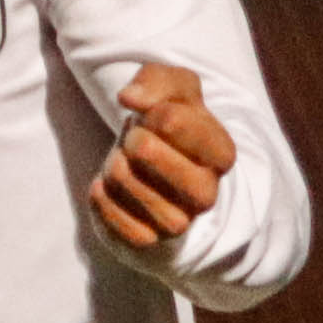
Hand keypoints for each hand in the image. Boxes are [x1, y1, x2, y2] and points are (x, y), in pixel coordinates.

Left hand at [89, 62, 236, 249]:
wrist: (159, 176)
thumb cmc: (169, 127)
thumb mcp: (174, 91)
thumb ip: (155, 81)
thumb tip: (130, 98)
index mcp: (221, 153)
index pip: (171, 119)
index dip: (151, 112)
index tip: (157, 120)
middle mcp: (206, 193)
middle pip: (144, 149)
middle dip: (130, 138)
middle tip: (137, 142)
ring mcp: (178, 222)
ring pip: (122, 179)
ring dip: (114, 165)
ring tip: (126, 164)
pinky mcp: (147, 241)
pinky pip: (107, 211)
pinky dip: (101, 195)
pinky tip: (113, 190)